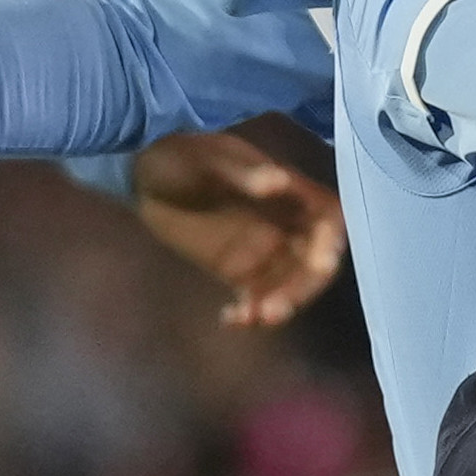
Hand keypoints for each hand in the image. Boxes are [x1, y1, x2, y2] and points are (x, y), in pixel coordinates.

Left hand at [132, 127, 344, 328]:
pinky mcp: (240, 270)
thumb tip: (278, 181)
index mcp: (287, 191)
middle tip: (276, 307)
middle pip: (312, 260)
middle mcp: (285, 224)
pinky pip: (256, 297)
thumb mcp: (208, 161)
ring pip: (288, 284)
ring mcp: (264, 250)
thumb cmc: (180, 157)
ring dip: (279, 304)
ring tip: (254, 316)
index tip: (321, 263)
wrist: (144, 175)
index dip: (331, 240)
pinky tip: (231, 318)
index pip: (327, 218)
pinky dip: (249, 312)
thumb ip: (244, 174)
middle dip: (303, 286)